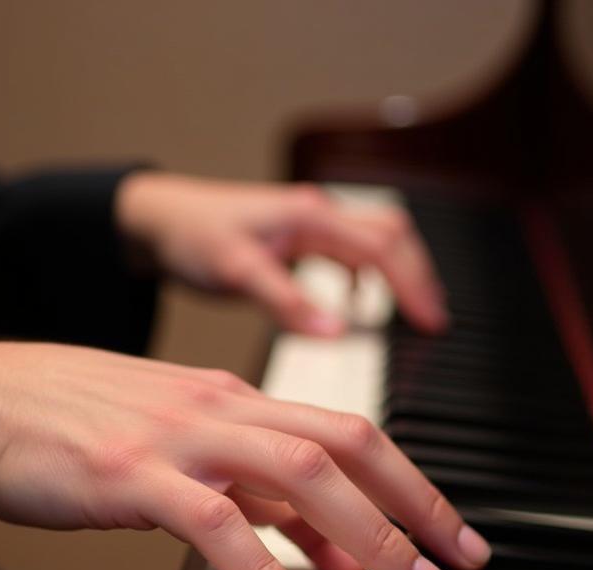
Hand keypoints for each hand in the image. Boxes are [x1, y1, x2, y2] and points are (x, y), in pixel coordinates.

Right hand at [0, 340, 489, 569]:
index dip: (413, 483)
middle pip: (345, 446)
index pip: (350, 431)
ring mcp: (181, 438)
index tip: (454, 535)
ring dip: (366, 536)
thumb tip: (331, 544)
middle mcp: (223, 408)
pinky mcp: (134, 477)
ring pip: (300, 475)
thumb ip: (259, 492)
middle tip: (456, 568)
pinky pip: (219, 527)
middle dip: (413, 508)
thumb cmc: (82, 429)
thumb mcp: (187, 450)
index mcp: (238, 399)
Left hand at [115, 173, 446, 335]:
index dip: (414, 286)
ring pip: (377, 242)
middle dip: (419, 278)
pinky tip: (362, 306)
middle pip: (394, 236)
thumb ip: (287, 303)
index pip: (385, 247)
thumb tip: (338, 332)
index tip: (432, 325)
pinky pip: (351, 252)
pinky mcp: (300, 238)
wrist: (158, 219)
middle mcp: (319, 214)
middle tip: (434, 324)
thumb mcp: (238, 273)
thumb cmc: (192, 237)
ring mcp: (311, 224)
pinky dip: (369, 278)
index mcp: (312, 217)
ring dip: (399, 275)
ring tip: (413, 316)